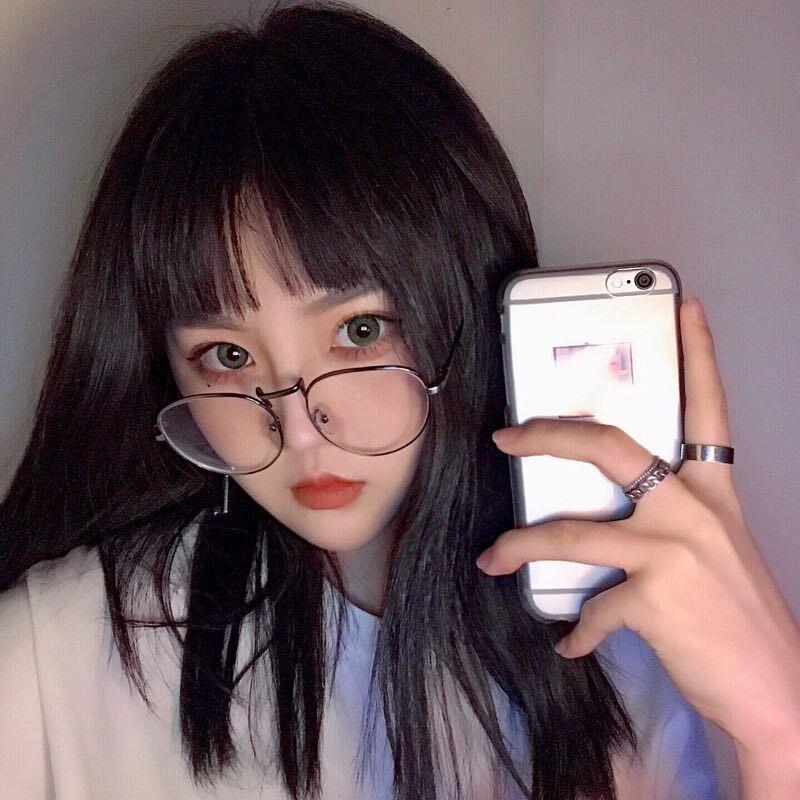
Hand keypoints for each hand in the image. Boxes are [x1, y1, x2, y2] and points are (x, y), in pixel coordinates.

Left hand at [476, 297, 799, 752]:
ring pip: (573, 532)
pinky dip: (576, 629)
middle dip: (549, 435)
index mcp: (714, 493)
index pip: (709, 408)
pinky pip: (592, 608)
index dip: (698, 354)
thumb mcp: (713, 551)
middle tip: (506, 435)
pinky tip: (568, 642)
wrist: (776, 692)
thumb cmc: (739, 617)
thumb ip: (669, 521)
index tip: (683, 307)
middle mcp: (694, 510)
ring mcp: (673, 551)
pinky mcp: (655, 598)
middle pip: (610, 448)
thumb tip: (604, 516)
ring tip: (493, 558)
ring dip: (522, 546)